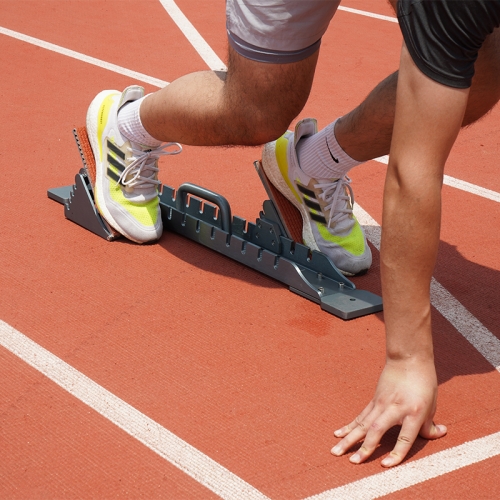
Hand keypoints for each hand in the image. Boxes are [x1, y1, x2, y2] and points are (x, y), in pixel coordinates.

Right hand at [331, 358, 446, 466]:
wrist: (408, 359)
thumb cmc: (424, 382)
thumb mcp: (432, 405)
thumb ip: (429, 424)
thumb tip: (439, 434)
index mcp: (413, 412)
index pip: (404, 438)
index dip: (396, 453)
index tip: (385, 465)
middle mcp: (394, 409)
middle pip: (376, 430)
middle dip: (364, 447)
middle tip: (353, 462)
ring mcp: (381, 403)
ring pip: (363, 424)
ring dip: (349, 439)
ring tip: (336, 451)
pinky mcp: (373, 400)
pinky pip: (360, 416)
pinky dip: (349, 426)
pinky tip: (338, 434)